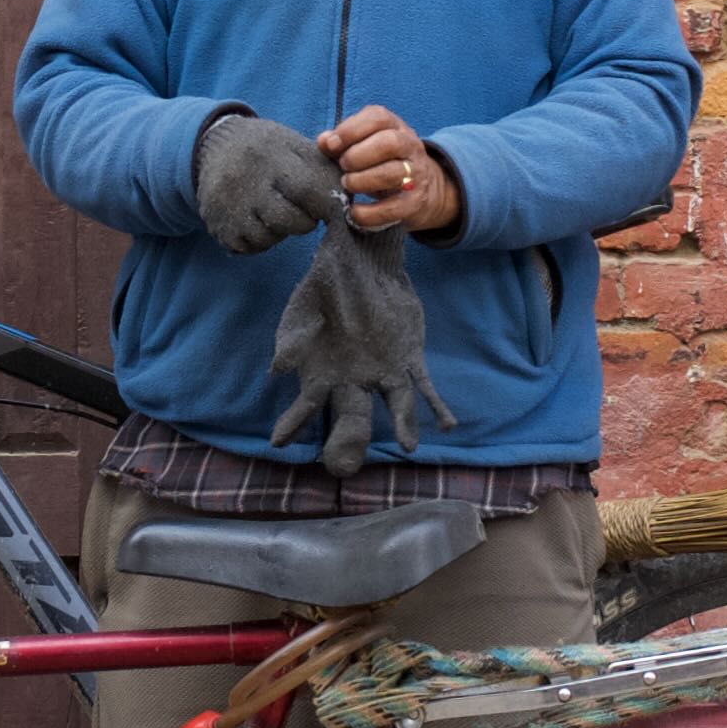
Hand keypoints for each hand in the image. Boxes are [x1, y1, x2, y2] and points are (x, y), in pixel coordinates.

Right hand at [190, 106, 355, 254]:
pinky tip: (256, 219)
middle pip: (293, 220)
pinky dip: (260, 239)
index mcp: (272, 156)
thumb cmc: (269, 150)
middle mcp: (248, 181)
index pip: (309, 189)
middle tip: (301, 208)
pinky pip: (250, 247)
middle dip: (305, 220)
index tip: (335, 207)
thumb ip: (325, 170)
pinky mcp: (218, 225)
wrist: (215, 146)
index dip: (328, 204)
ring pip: (271, 237)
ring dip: (281, 231)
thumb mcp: (295, 147)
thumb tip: (356, 198)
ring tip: (275, 209)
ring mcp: (230, 206)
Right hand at [265, 217, 455, 468]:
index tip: (278, 442)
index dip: (293, 425)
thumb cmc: (323, 289)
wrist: (357, 261)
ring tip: (409, 447)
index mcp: (324, 375)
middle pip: (352, 419)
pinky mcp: (410, 357)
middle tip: (342, 467)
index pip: (307, 407)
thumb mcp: (300, 312)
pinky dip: (435, 405)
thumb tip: (279, 368)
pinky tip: (448, 425)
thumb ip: (291, 341)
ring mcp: (385, 371)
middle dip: (347, 444)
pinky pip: (424, 386)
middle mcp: (355, 381)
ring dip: (404, 426)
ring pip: (396, 407)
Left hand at [318, 106, 464, 237]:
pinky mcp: (414, 202)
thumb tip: (324, 141)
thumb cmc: (383, 161)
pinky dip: (370, 213)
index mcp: (395, 126)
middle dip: (359, 155)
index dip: (351, 129)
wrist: (424, 188)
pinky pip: (393, 208)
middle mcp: (409, 146)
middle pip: (390, 143)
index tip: (332, 145)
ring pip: (393, 173)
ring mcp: (415, 174)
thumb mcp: (365, 144)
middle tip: (343, 166)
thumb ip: (342, 141)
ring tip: (347, 184)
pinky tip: (354, 211)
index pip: (378, 118)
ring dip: (362, 180)